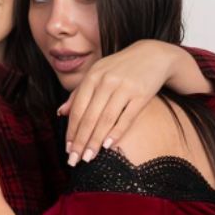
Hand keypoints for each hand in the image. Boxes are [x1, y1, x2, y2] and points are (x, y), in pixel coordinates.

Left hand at [59, 39, 179, 165]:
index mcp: (92, 76)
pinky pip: (126, 117)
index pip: (78, 109)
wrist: (154, 54)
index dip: (71, 131)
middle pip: (90, 117)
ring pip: (106, 119)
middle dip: (80, 141)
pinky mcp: (142, 94)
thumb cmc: (121, 68)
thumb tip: (60, 113)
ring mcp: (124, 87)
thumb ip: (79, 93)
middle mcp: (106, 81)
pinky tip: (108, 146)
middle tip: (74, 160)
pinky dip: (116, 132)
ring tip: (88, 158)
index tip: (67, 149)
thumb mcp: (97, 74)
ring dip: (95, 141)